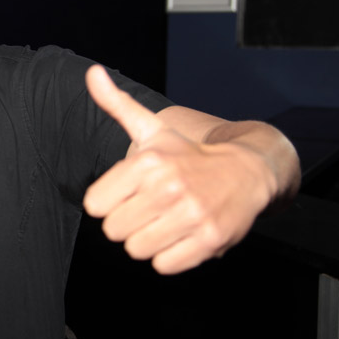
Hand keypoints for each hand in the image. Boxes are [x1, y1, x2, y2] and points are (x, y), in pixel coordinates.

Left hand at [82, 65, 276, 273]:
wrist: (247, 172)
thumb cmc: (187, 154)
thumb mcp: (152, 128)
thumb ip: (116, 104)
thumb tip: (91, 72)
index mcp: (147, 161)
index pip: (95, 205)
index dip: (109, 201)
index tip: (129, 191)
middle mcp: (169, 187)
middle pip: (113, 231)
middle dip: (128, 221)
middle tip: (151, 207)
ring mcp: (191, 215)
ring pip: (136, 250)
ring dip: (148, 240)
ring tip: (167, 220)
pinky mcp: (209, 241)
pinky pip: (164, 266)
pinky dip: (170, 256)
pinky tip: (183, 235)